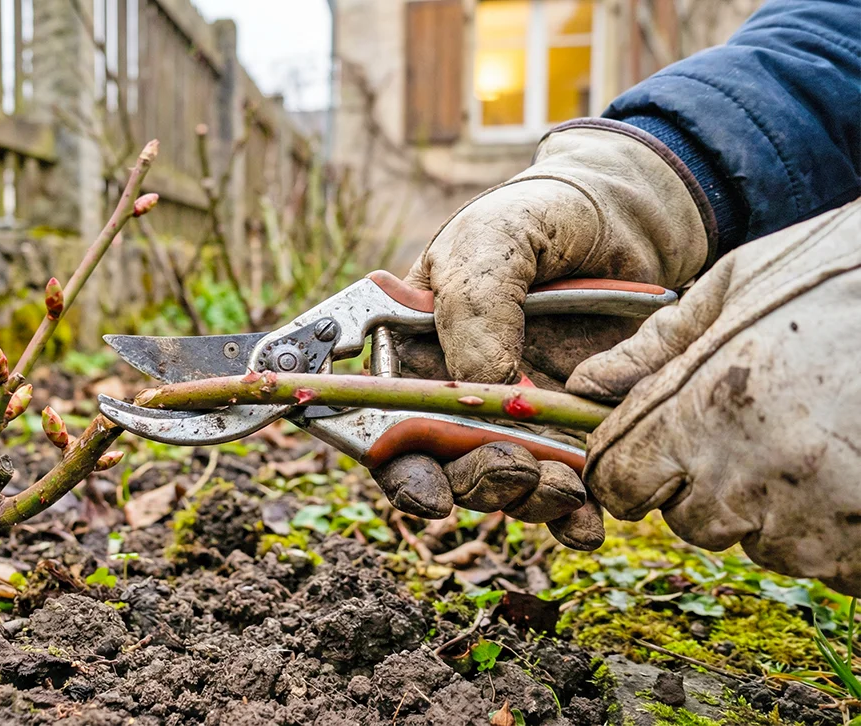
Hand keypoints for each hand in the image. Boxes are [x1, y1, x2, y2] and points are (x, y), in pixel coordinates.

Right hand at [378, 120, 713, 548]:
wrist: (624, 218)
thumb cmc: (535, 219)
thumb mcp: (492, 242)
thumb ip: (477, 306)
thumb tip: (482, 386)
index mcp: (415, 358)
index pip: (390, 431)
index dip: (402, 473)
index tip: (432, 494)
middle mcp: (459, 401)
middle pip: (449, 472)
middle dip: (478, 484)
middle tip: (515, 466)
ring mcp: (520, 422)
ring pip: (509, 491)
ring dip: (529, 500)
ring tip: (564, 483)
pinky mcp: (577, 435)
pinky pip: (570, 494)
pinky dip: (576, 517)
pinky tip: (589, 518)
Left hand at [566, 200, 860, 592]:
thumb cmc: (839, 273)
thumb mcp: (734, 286)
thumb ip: (654, 345)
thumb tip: (585, 383)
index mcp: (699, 409)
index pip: (619, 483)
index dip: (630, 469)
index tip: (653, 451)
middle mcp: (748, 474)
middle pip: (689, 520)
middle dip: (705, 485)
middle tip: (755, 427)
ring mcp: (818, 518)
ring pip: (762, 544)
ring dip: (776, 508)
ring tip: (818, 434)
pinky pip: (831, 564)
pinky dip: (837, 531)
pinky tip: (853, 467)